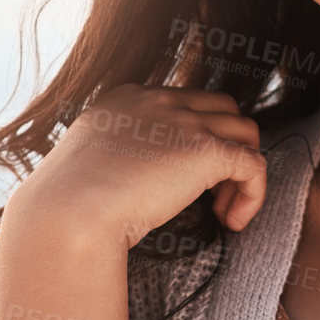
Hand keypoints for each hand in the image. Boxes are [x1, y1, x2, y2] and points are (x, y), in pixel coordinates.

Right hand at [16, 84, 266, 248]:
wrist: (67, 211)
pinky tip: (232, 222)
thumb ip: (106, 156)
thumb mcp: (81, 161)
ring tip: (222, 210)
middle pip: (222, 108)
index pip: (181, 102)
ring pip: (246, 132)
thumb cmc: (65, 202)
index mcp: (126, 97)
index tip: (180, 179)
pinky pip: (254, 165)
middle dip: (226, 145)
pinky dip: (254, 193)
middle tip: (211, 193)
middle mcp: (159, 100)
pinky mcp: (207, 151)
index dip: (192, 138)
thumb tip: (121, 182)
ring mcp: (185, 122)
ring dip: (243, 170)